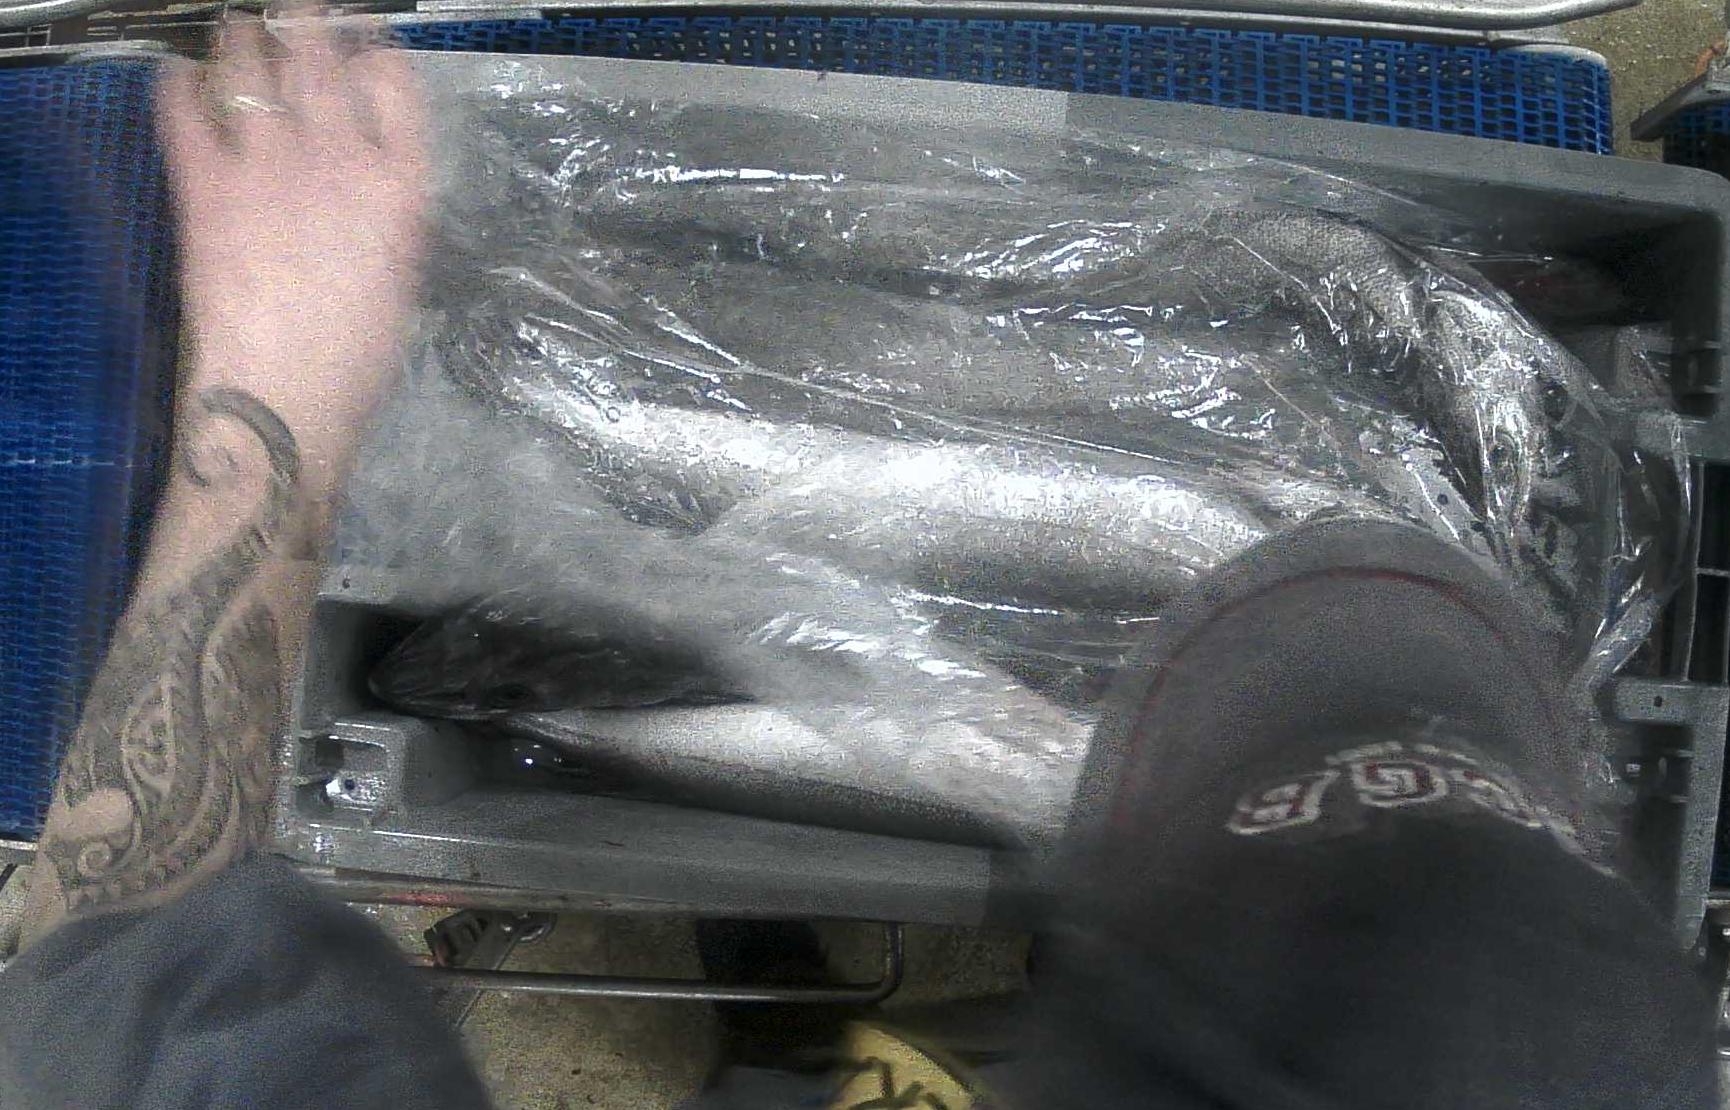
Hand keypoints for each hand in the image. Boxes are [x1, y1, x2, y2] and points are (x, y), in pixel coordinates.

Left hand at [156, 14, 428, 486]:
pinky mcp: (206, 188)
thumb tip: (370, 172)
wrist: (287, 396)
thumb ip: (389, 207)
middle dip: (305, 24)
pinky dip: (180, 84)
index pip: (391, 80)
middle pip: (318, 56)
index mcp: (398, 183)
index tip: (365, 43)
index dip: (375, 51)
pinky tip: (180, 77)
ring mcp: (267, 168)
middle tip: (294, 16)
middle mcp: (336, 158)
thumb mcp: (403, 273)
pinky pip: (185, 112)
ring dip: (243, 40)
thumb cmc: (359, 355)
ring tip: (238, 31)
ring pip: (250, 68)